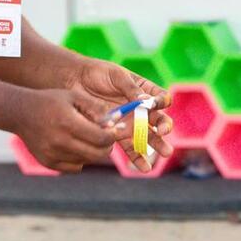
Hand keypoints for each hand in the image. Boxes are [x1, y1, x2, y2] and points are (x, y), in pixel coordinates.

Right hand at [7, 88, 119, 171]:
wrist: (21, 113)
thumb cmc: (51, 101)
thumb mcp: (74, 96)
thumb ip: (96, 108)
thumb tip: (115, 121)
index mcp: (68, 123)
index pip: (101, 138)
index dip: (112, 135)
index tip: (114, 130)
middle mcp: (60, 142)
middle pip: (98, 154)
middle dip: (107, 146)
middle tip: (106, 137)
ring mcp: (53, 155)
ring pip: (87, 161)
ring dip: (93, 151)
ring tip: (86, 137)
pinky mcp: (49, 163)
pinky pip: (75, 167)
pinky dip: (80, 159)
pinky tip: (74, 145)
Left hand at [68, 58, 173, 172]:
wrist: (76, 83)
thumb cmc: (98, 74)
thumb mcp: (116, 76)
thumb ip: (131, 88)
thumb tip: (145, 101)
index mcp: (144, 91)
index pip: (161, 98)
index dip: (162, 102)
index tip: (155, 105)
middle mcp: (140, 109)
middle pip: (158, 119)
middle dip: (164, 126)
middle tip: (163, 131)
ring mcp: (130, 122)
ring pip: (148, 136)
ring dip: (156, 145)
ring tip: (165, 153)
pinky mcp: (117, 134)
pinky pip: (130, 147)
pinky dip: (137, 157)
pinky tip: (144, 167)